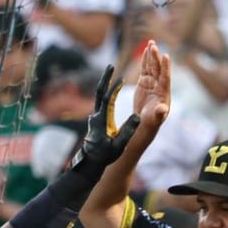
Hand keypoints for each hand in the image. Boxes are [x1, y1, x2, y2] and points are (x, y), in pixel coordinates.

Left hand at [68, 64, 142, 179]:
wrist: (91, 162)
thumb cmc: (105, 156)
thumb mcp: (119, 145)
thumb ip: (128, 131)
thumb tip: (137, 117)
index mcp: (101, 121)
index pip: (107, 100)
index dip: (114, 88)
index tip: (121, 78)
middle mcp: (96, 116)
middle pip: (100, 92)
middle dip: (105, 78)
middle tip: (110, 65)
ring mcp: (95, 117)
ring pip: (100, 96)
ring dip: (106, 83)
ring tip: (112, 71)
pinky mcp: (97, 119)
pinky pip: (102, 102)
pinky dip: (108, 92)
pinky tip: (113, 88)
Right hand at [133, 40, 171, 128]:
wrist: (144, 121)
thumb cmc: (152, 120)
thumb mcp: (156, 118)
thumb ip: (160, 113)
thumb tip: (163, 109)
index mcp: (164, 91)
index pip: (165, 76)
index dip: (166, 66)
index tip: (166, 55)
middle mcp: (159, 84)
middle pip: (158, 68)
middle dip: (156, 57)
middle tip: (153, 45)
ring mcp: (152, 82)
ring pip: (152, 66)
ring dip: (151, 55)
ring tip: (151, 42)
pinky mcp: (144, 81)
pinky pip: (145, 68)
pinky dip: (145, 59)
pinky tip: (146, 50)